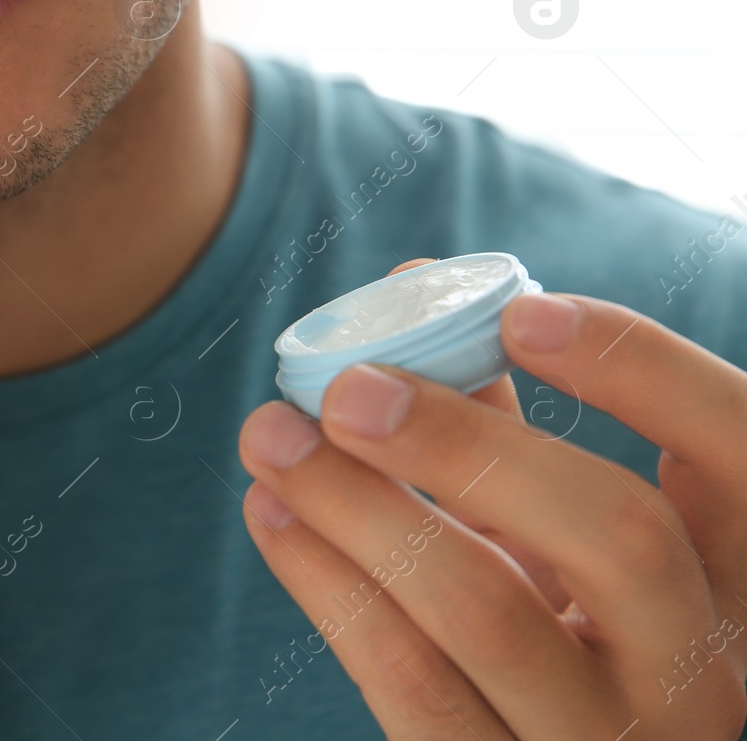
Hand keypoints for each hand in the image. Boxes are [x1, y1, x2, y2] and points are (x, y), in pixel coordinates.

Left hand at [239, 263, 746, 739]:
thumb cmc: (548, 626)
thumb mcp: (557, 537)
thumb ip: (505, 426)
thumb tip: (407, 287)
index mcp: (735, 576)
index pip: (738, 450)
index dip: (644, 370)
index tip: (520, 311)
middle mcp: (702, 668)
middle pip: (621, 537)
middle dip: (471, 445)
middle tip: (348, 390)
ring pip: (488, 615)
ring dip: (359, 506)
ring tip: (272, 435)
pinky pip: (412, 686)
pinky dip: (329, 585)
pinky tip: (272, 513)